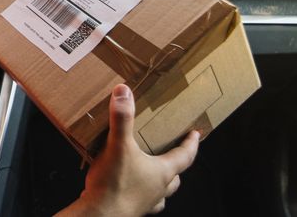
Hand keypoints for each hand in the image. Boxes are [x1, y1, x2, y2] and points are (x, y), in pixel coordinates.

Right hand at [56, 84, 199, 216]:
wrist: (100, 216)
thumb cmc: (114, 185)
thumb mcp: (118, 145)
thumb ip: (122, 118)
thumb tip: (124, 92)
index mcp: (162, 172)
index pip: (185, 156)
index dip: (191, 144)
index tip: (196, 134)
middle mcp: (158, 189)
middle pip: (174, 177)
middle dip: (175, 165)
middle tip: (172, 152)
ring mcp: (145, 202)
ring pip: (160, 192)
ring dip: (159, 182)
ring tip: (149, 172)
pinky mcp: (130, 209)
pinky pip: (141, 200)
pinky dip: (138, 193)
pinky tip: (127, 187)